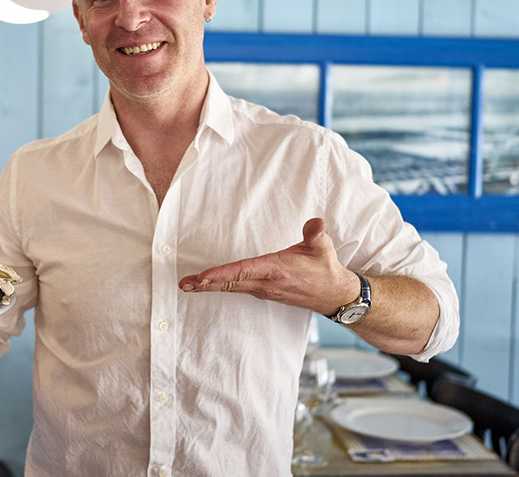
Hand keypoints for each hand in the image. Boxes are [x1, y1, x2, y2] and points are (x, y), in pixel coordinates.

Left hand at [178, 217, 359, 315]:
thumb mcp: (324, 248)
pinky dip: (221, 287)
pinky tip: (208, 285)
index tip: (203, 276)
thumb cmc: (324, 268)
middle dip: (206, 284)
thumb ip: (316, 234)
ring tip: (188, 285)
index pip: (244, 271)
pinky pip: (238, 289)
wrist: (333, 295)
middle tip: (185, 284)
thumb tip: (316, 223)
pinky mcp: (264, 292)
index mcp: (276, 270)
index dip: (222, 274)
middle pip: (231, 283)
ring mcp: (264, 290)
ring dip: (209, 286)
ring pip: (232, 288)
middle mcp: (267, 284)